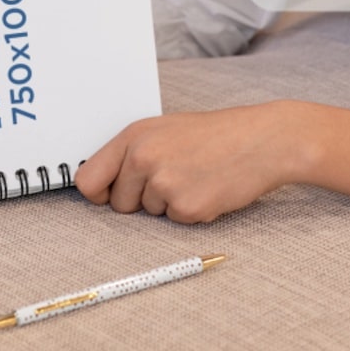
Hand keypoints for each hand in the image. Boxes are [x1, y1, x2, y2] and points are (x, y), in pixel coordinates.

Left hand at [74, 103, 302, 223]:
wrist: (261, 140)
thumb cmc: (214, 135)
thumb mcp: (164, 129)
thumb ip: (132, 153)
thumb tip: (102, 184)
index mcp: (133, 137)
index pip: (88, 179)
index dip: (99, 193)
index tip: (109, 195)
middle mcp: (143, 158)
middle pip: (119, 204)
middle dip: (140, 200)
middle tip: (173, 178)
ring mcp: (164, 183)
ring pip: (149, 213)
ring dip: (169, 204)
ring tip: (195, 177)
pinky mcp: (187, 207)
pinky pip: (176, 221)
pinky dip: (191, 212)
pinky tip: (209, 188)